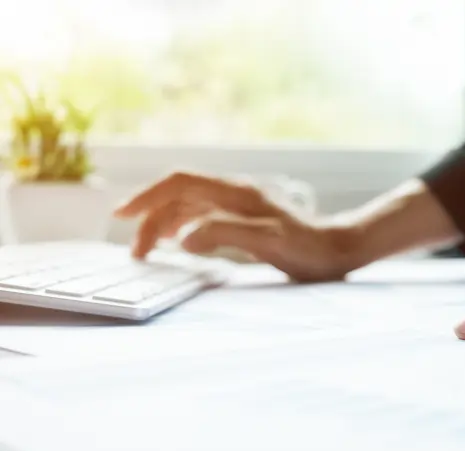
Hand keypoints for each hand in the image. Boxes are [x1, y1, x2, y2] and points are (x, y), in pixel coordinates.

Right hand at [114, 172, 354, 281]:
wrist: (338, 249)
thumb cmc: (307, 248)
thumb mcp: (268, 242)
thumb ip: (224, 234)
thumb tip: (182, 237)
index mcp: (236, 193)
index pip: (180, 183)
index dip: (148, 196)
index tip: (123, 215)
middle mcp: (234, 193)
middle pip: (179, 195)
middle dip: (151, 216)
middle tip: (136, 251)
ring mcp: (239, 204)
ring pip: (189, 205)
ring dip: (164, 223)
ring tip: (148, 249)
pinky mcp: (245, 218)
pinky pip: (202, 215)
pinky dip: (182, 226)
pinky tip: (178, 241)